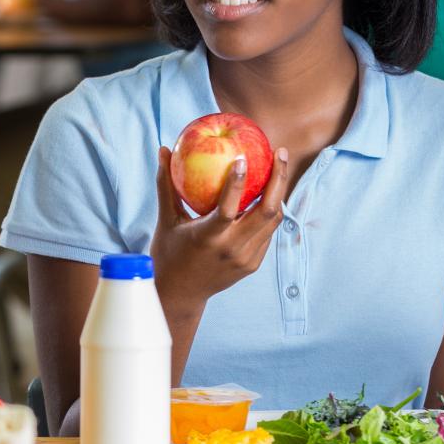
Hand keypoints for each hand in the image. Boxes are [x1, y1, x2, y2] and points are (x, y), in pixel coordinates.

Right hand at [149, 144, 294, 310]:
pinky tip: (268, 193)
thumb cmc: (169, 252)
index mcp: (207, 238)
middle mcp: (231, 249)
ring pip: (273, 221)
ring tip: (278, 167)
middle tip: (280, 152)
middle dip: (278, 179)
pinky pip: (267, 233)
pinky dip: (269, 211)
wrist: (181, 293)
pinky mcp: (253, 264)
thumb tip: (163, 149)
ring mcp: (245, 259)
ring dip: (278, 193)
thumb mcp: (166, 220)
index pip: (228, 209)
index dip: (237, 182)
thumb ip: (167, 185)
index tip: (243, 156)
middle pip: (267, 211)